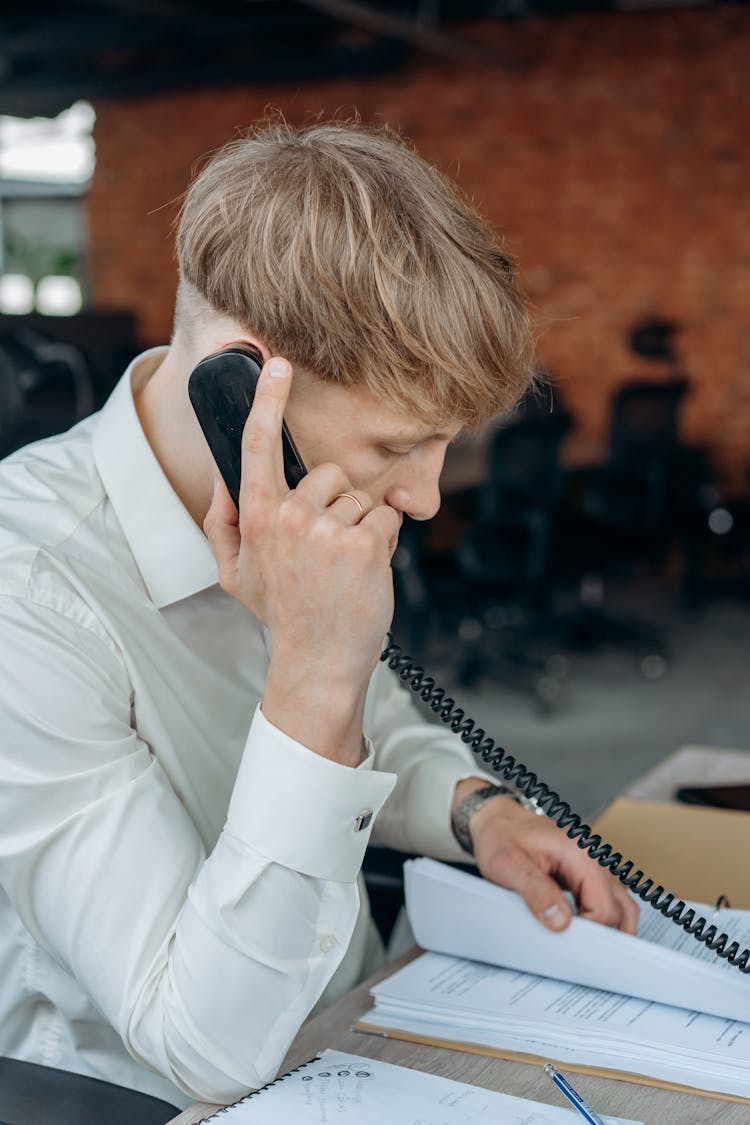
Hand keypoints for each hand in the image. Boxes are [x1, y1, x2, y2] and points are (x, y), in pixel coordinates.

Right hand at [203, 355, 400, 763]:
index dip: (266, 400)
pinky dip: (384, 541)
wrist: (318, 662)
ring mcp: (328, 531)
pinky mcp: (364, 546)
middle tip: (326, 551)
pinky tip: (366, 571)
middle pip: (329, 475)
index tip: (276, 363)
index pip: (257, 447)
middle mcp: (289, 518)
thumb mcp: (235, 573)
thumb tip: (226, 480)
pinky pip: (387, 519)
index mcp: (256, 518)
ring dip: (360, 525)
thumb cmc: (282, 614)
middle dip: (337, 504)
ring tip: (344, 566)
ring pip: (360, 497)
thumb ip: (223, 523)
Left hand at [465, 789, 638, 933]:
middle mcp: (593, 859)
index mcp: (580, 854)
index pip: (603, 908)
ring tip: (582, 945)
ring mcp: (592, 867)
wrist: (497, 821)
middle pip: (619, 910)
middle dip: (601, 934)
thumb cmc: (501, 837)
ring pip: (619, 906)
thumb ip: (535, 891)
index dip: (588, 932)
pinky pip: (605, 901)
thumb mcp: (507, 864)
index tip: (566, 944)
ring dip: (607, 928)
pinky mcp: (585, 875)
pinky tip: (579, 929)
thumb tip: (561, 922)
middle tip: (574, 949)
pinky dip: (600, 919)